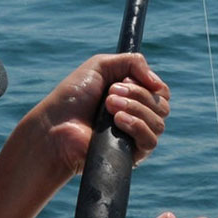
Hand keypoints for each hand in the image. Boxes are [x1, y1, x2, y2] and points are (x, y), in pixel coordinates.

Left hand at [9, 53, 168, 180]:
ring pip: (158, 123)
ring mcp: (136, 137)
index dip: (148, 83)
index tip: (125, 79)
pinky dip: (137, 126)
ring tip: (108, 105)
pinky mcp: (131, 155)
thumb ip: (133, 62)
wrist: (55, 125)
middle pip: (162, 105)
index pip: (161, 92)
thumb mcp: (101, 65)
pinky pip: (150, 141)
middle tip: (110, 94)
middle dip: (137, 94)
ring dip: (135, 108)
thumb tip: (157, 83)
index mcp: (134, 97)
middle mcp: (139, 117)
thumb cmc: (73, 96)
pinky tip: (118, 120)